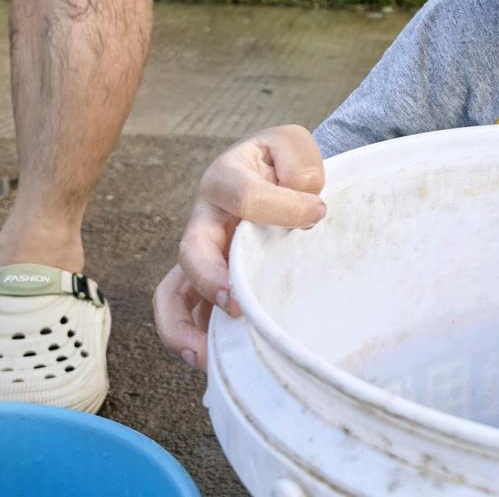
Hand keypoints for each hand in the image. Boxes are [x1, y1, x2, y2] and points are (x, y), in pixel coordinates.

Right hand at [153, 125, 325, 368]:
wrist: (280, 175)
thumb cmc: (285, 163)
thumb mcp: (294, 145)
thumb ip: (300, 163)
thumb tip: (304, 198)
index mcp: (226, 177)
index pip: (246, 197)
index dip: (285, 207)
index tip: (319, 213)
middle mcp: (205, 218)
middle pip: (192, 249)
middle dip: (210, 278)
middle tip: (237, 303)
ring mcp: (203, 253)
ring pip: (175, 290)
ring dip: (187, 324)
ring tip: (208, 352)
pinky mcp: (208, 281)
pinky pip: (184, 311)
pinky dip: (188, 336)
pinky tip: (211, 358)